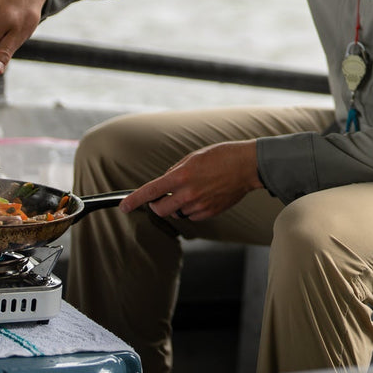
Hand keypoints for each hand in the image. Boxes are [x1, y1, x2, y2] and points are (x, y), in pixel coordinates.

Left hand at [121, 140, 263, 222]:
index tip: (124, 207)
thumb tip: (164, 184)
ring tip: (192, 190)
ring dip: (177, 205)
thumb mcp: (194, 157)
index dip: (133, 200)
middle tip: (162, 197)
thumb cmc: (223, 156)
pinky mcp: (209, 212)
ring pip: (177, 212)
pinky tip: (202, 196)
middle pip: (159, 209)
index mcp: (181, 176)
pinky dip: (191, 209)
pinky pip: (191, 215)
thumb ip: (175, 171)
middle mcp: (188, 193)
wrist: (248, 166)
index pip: (150, 192)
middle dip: (156, 204)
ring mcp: (199, 205)